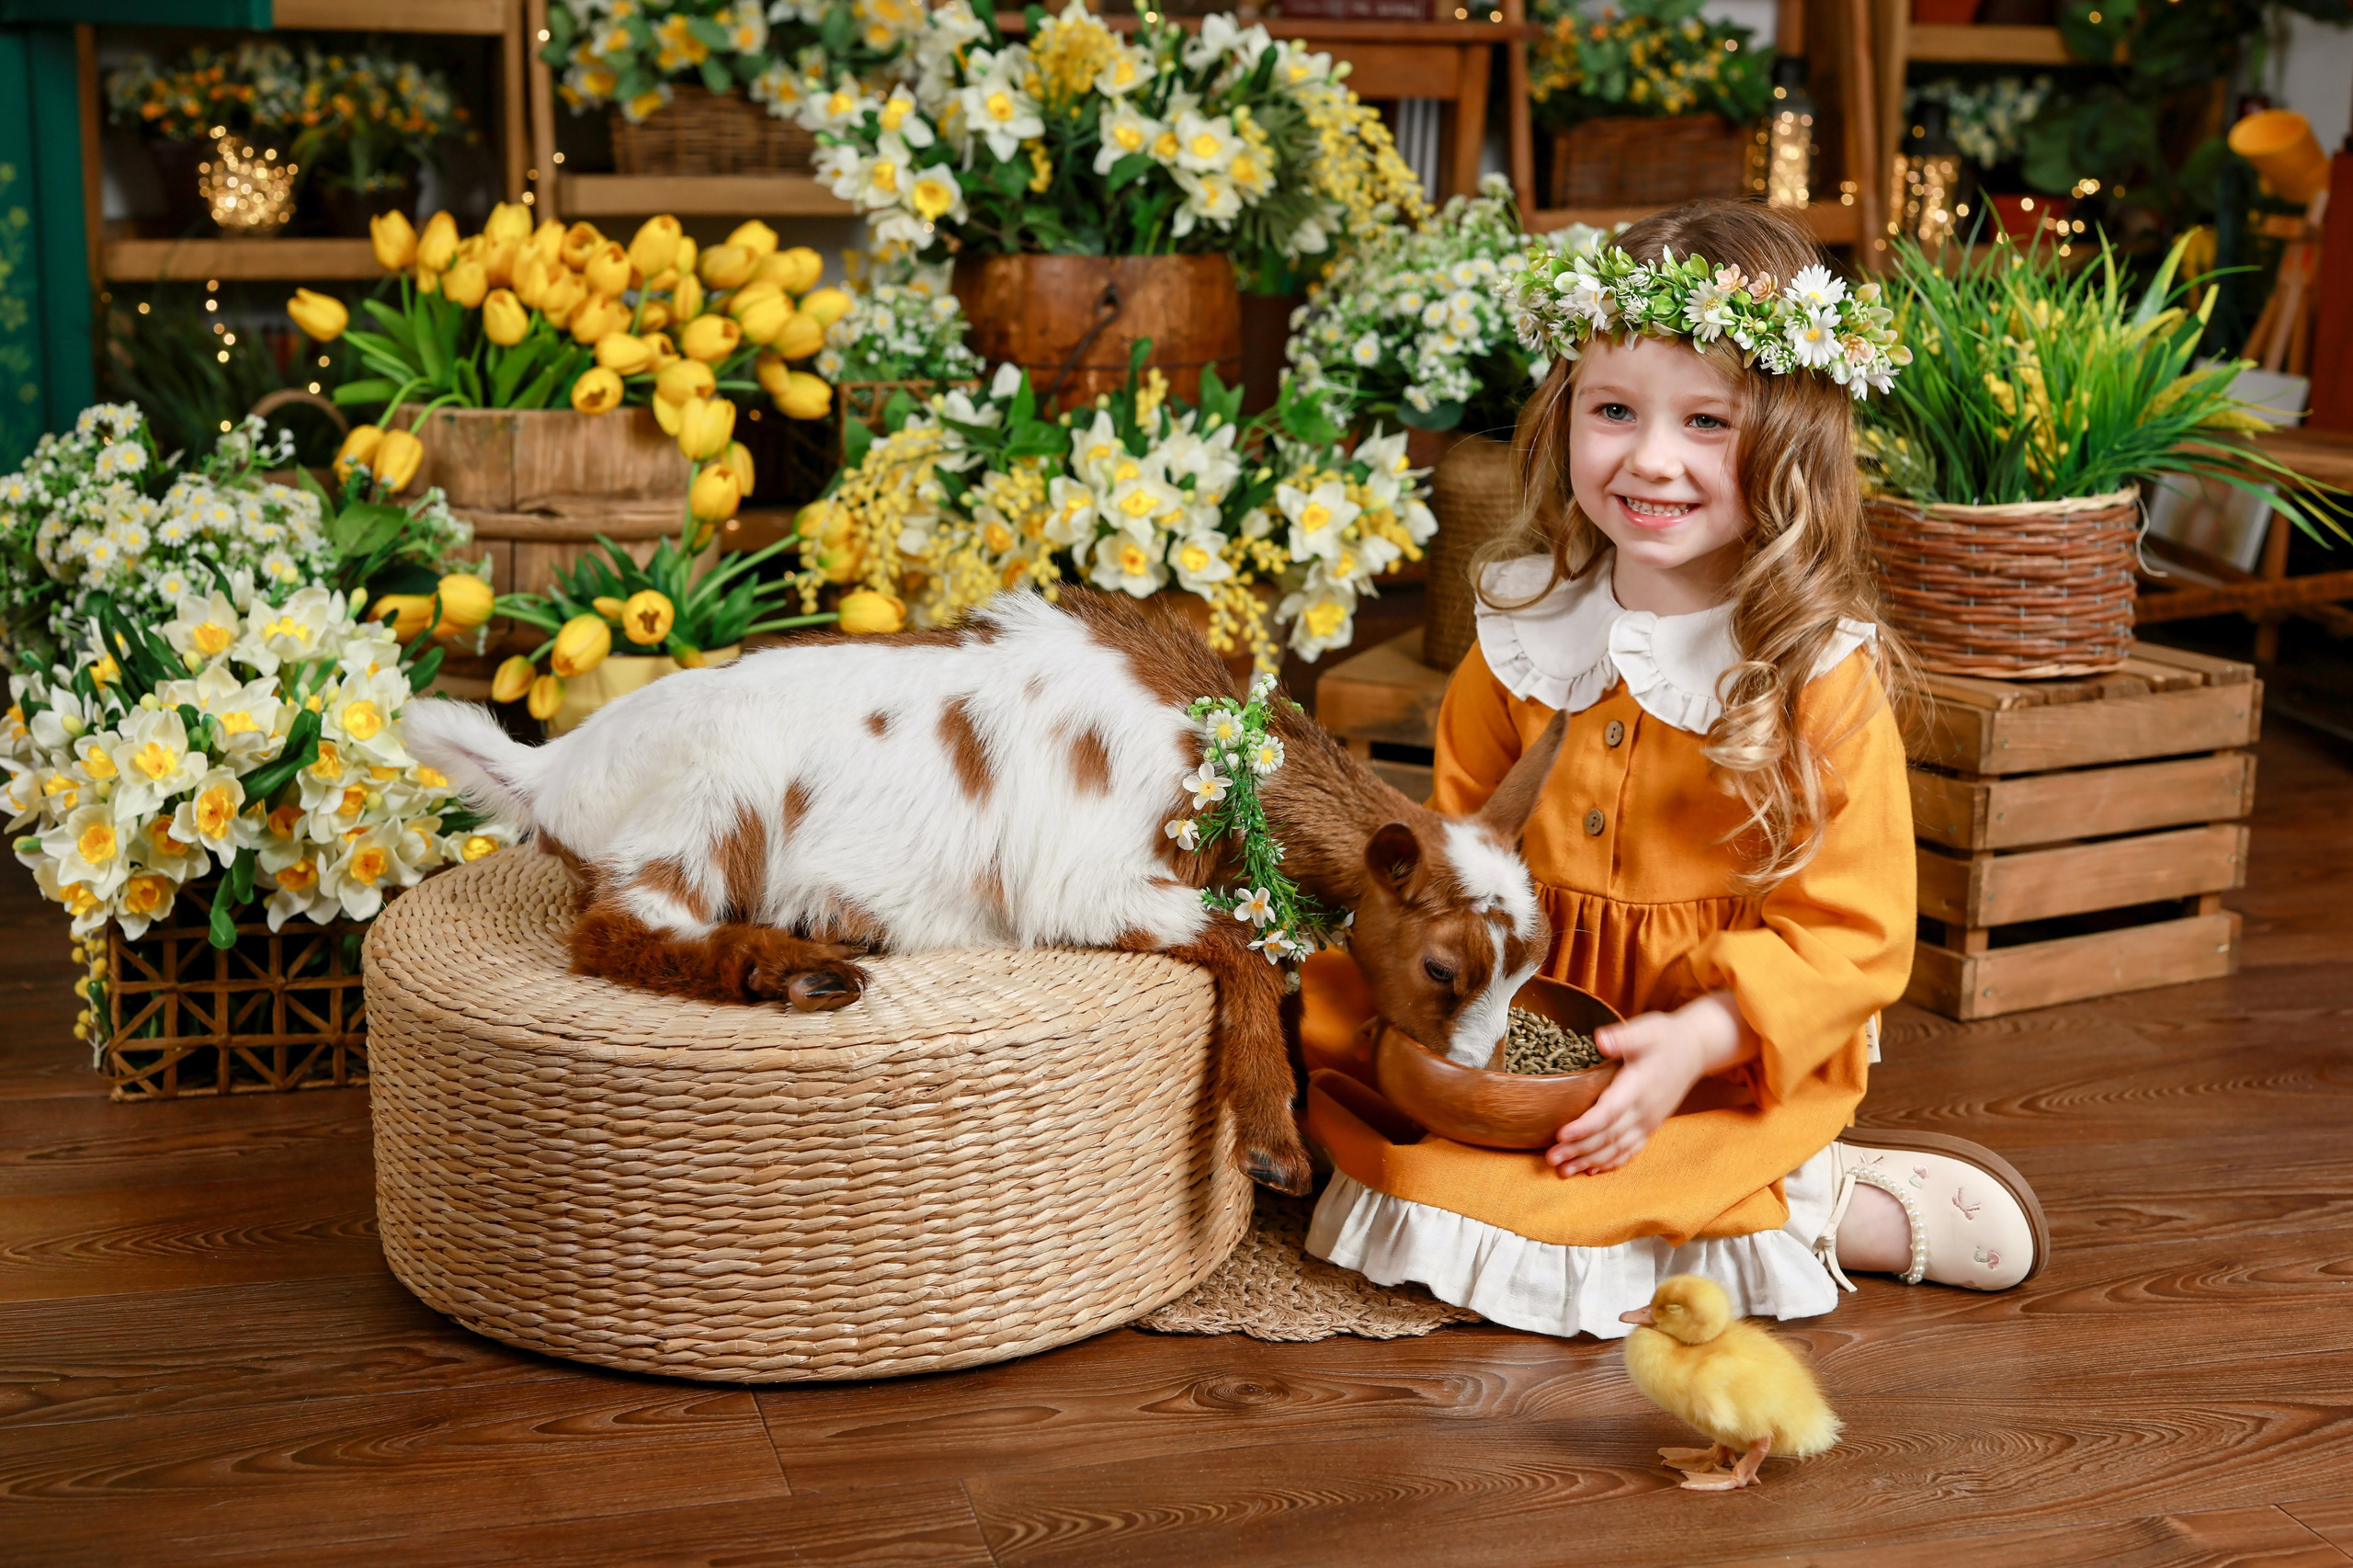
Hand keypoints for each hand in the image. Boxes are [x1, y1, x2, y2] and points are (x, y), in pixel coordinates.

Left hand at [1546, 991, 1751, 1176]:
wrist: (1694, 1050)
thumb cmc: (1665, 1037)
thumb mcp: (1647, 1030)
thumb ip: (1624, 1037)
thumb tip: (1600, 1040)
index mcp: (1639, 1086)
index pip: (1610, 1111)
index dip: (1585, 1125)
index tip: (1561, 1134)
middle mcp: (1644, 1109)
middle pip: (1609, 1135)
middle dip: (1579, 1149)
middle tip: (1552, 1158)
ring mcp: (1648, 1121)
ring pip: (1617, 1147)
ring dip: (1590, 1161)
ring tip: (1564, 1171)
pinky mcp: (1650, 1126)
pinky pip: (1631, 1150)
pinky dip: (1611, 1162)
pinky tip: (1592, 1171)